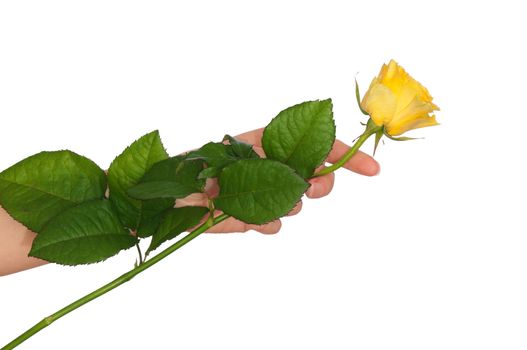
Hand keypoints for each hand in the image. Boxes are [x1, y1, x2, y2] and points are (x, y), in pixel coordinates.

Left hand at [177, 128, 379, 233]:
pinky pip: (275, 223)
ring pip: (297, 200)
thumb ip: (256, 162)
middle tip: (309, 190)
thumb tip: (285, 176)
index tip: (370, 169)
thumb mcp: (221, 158)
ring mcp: (264, 193)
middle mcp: (269, 167)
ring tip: (266, 202)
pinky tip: (255, 221)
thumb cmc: (187, 169)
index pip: (313, 143)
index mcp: (265, 144)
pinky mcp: (253, 217)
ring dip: (290, 203)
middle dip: (321, 183)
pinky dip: (270, 223)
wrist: (163, 200)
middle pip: (315, 174)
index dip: (344, 154)